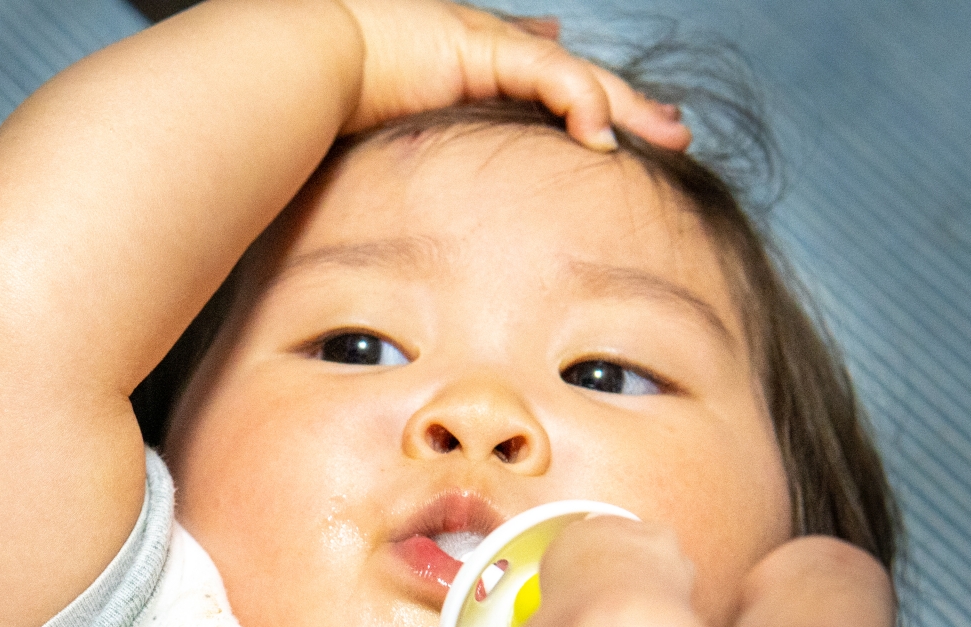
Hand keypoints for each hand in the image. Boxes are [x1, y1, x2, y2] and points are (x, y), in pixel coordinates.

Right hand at [331, 0, 690, 146]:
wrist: (298, 70)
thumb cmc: (323, 117)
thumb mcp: (388, 156)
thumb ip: (416, 179)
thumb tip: (407, 237)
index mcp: (462, 75)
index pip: (535, 84)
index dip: (576, 102)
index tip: (605, 129)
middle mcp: (482, 52)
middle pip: (572, 78)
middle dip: (624, 104)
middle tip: (672, 128)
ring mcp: (485, 43)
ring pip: (576, 74)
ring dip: (625, 106)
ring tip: (668, 133)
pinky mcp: (483, 45)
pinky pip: (549, 76)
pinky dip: (581, 102)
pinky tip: (605, 134)